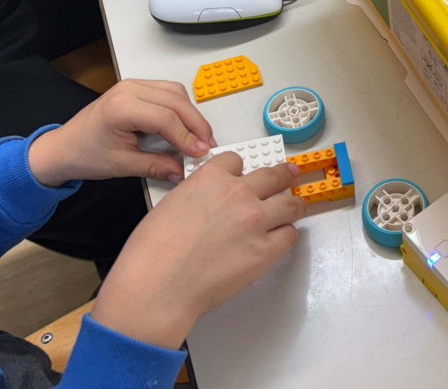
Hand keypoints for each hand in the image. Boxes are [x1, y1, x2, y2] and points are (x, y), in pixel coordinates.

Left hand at [27, 79, 213, 186]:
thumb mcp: (122, 165)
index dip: (187, 136)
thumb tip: (183, 170)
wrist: (64, 147)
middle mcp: (128, 89)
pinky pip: (167, 92)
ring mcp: (132, 85)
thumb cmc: (84, 153)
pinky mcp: (136, 88)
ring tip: (198, 137)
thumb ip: (156, 166)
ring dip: (191, 114)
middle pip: (176, 101)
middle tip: (206, 145)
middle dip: (196, 124)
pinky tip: (184, 126)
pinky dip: (180, 107)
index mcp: (121, 107)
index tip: (200, 152)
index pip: (166, 118)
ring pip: (175, 92)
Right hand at [90, 154, 303, 347]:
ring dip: (292, 206)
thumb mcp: (172, 203)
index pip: (236, 162)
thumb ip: (199, 194)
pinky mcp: (265, 250)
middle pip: (274, 175)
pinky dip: (286, 236)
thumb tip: (211, 202)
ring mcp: (256, 221)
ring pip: (291, 204)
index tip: (244, 176)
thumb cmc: (153, 251)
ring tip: (294, 209)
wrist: (158, 285)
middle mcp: (239, 193)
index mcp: (211, 178)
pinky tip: (279, 240)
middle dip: (283, 175)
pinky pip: (289, 236)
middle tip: (289, 175)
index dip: (240, 171)